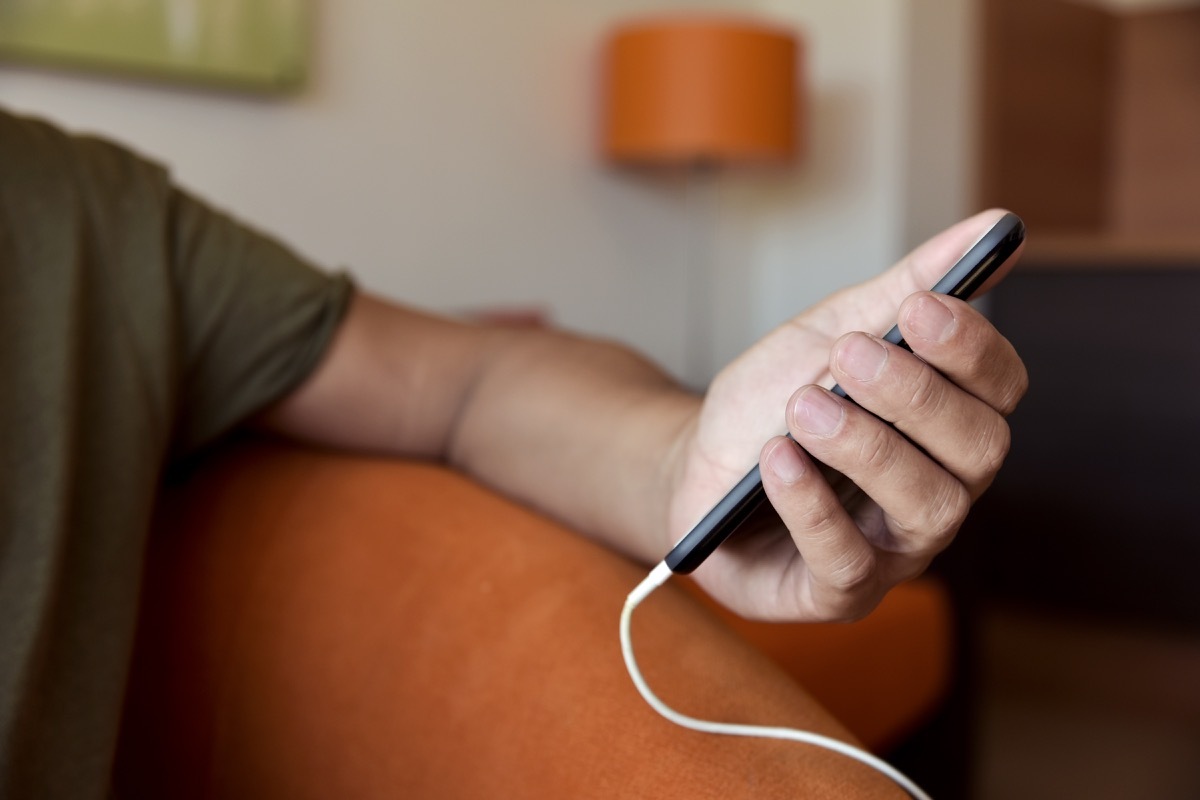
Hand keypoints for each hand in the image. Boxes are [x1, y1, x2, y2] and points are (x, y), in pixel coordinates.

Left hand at [667, 210, 1028, 620]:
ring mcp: (893, 548)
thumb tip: (993, 224)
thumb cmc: (769, 403)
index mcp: (946, 425)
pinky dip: (813, 505)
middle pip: (978, 449)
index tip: (920, 307)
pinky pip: (847, 561)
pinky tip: (779, 461)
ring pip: (926, 506)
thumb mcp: (826, 335)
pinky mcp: (837, 593)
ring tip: (803, 407)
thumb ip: (904, 289)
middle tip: (849, 357)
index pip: (999, 389)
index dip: (971, 349)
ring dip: (866, 447)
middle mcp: (938, 489)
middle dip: (915, 395)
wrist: (690, 465)